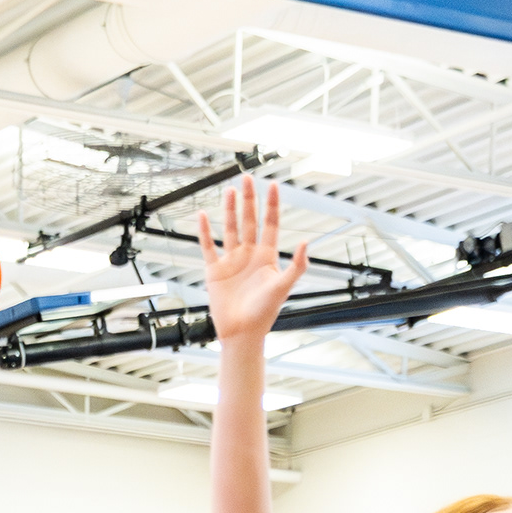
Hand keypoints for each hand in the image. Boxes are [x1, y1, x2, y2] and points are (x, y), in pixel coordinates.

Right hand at [193, 177, 310, 347]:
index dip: (272, 205)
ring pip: (230, 229)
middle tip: (247, 178)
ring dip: (230, 210)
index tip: (273, 185)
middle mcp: (249, 255)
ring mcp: (232, 261)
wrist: (242, 333)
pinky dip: (204, 231)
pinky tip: (204, 215)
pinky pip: (208, 246)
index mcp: (267, 257)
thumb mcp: (283, 287)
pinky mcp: (215, 270)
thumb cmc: (264, 313)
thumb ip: (297, 266)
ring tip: (230, 191)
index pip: (271, 224)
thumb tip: (307, 243)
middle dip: (249, 200)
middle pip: (250, 221)